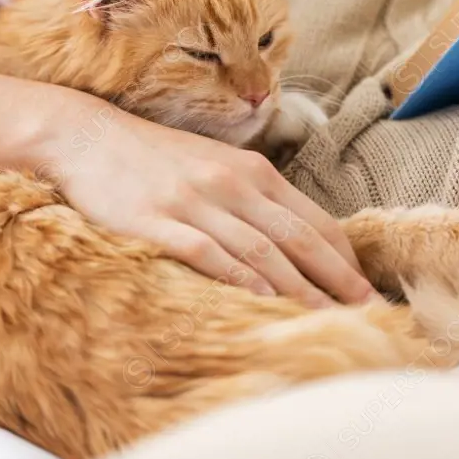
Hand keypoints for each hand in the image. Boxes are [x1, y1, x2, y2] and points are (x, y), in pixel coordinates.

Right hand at [0, 68, 376, 307]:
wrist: (86, 136)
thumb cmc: (153, 157)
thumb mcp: (213, 165)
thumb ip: (253, 197)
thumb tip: (293, 238)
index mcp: (251, 170)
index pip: (314, 219)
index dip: (346, 258)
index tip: (370, 290)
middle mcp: (231, 183)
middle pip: (299, 238)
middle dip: (340, 279)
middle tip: (372, 314)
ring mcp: (195, 202)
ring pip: (262, 250)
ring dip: (301, 289)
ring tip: (331, 322)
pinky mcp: (158, 221)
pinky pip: (209, 254)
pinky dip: (240, 280)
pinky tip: (262, 304)